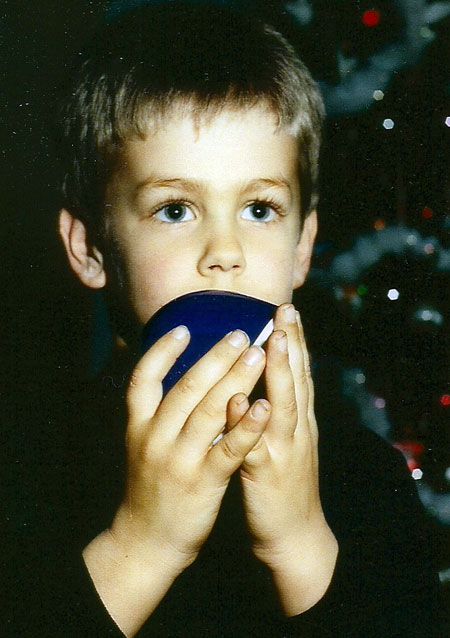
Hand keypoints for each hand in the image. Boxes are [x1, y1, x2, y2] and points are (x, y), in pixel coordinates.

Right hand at [83, 326, 270, 635]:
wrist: (147, 539)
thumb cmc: (152, 482)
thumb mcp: (144, 442)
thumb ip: (159, 409)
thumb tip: (181, 370)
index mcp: (138, 424)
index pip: (143, 377)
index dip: (162, 349)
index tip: (184, 327)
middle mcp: (154, 437)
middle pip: (187, 386)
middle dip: (216, 355)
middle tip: (242, 331)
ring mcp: (178, 460)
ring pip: (210, 411)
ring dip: (236, 379)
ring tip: (258, 353)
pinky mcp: (202, 482)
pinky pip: (228, 448)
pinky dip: (246, 425)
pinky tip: (263, 404)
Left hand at [227, 304, 337, 615]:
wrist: (294, 535)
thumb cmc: (282, 481)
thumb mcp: (282, 439)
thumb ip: (275, 407)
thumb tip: (259, 376)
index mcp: (297, 419)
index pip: (298, 372)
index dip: (294, 340)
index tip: (287, 308)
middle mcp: (296, 429)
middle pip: (296, 380)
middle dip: (291, 344)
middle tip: (286, 310)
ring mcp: (284, 451)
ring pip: (284, 406)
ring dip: (280, 374)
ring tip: (272, 342)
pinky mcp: (267, 476)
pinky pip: (257, 447)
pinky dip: (250, 423)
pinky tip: (243, 402)